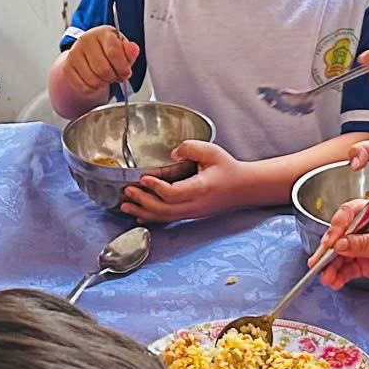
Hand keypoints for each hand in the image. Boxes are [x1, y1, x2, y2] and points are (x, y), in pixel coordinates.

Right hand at [60, 25, 139, 99]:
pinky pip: (83, 87)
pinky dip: (92, 89)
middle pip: (103, 69)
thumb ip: (130, 52)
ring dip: (103, 84)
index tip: (126, 73)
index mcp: (103, 33)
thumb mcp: (122, 49)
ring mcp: (74, 53)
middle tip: (115, 76)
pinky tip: (95, 80)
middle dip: (113, 77)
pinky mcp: (68, 67)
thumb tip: (134, 49)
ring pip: (93, 80)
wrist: (87, 53)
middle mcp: (86, 40)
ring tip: (105, 77)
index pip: (113, 53)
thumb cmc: (108, 51)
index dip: (123, 68)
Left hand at [124, 140, 249, 222]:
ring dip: (143, 212)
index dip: (155, 187)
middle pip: (164, 209)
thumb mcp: (212, 151)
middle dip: (142, 201)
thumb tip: (173, 154)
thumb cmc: (228, 169)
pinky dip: (152, 218)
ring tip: (125, 206)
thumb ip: (191, 148)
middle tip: (128, 191)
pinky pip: (168, 219)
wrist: (244, 188)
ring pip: (164, 217)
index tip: (143, 177)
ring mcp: (192, 213)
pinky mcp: (190, 215)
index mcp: (200, 188)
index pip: (173, 193)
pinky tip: (139, 216)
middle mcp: (195, 205)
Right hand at [311, 201, 368, 293]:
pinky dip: (341, 275)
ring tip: (325, 278)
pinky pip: (351, 268)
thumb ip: (364, 244)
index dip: (335, 226)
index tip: (329, 242)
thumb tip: (338, 243)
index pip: (349, 214)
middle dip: (328, 249)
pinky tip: (334, 282)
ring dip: (332, 266)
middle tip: (317, 262)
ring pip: (344, 255)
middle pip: (341, 235)